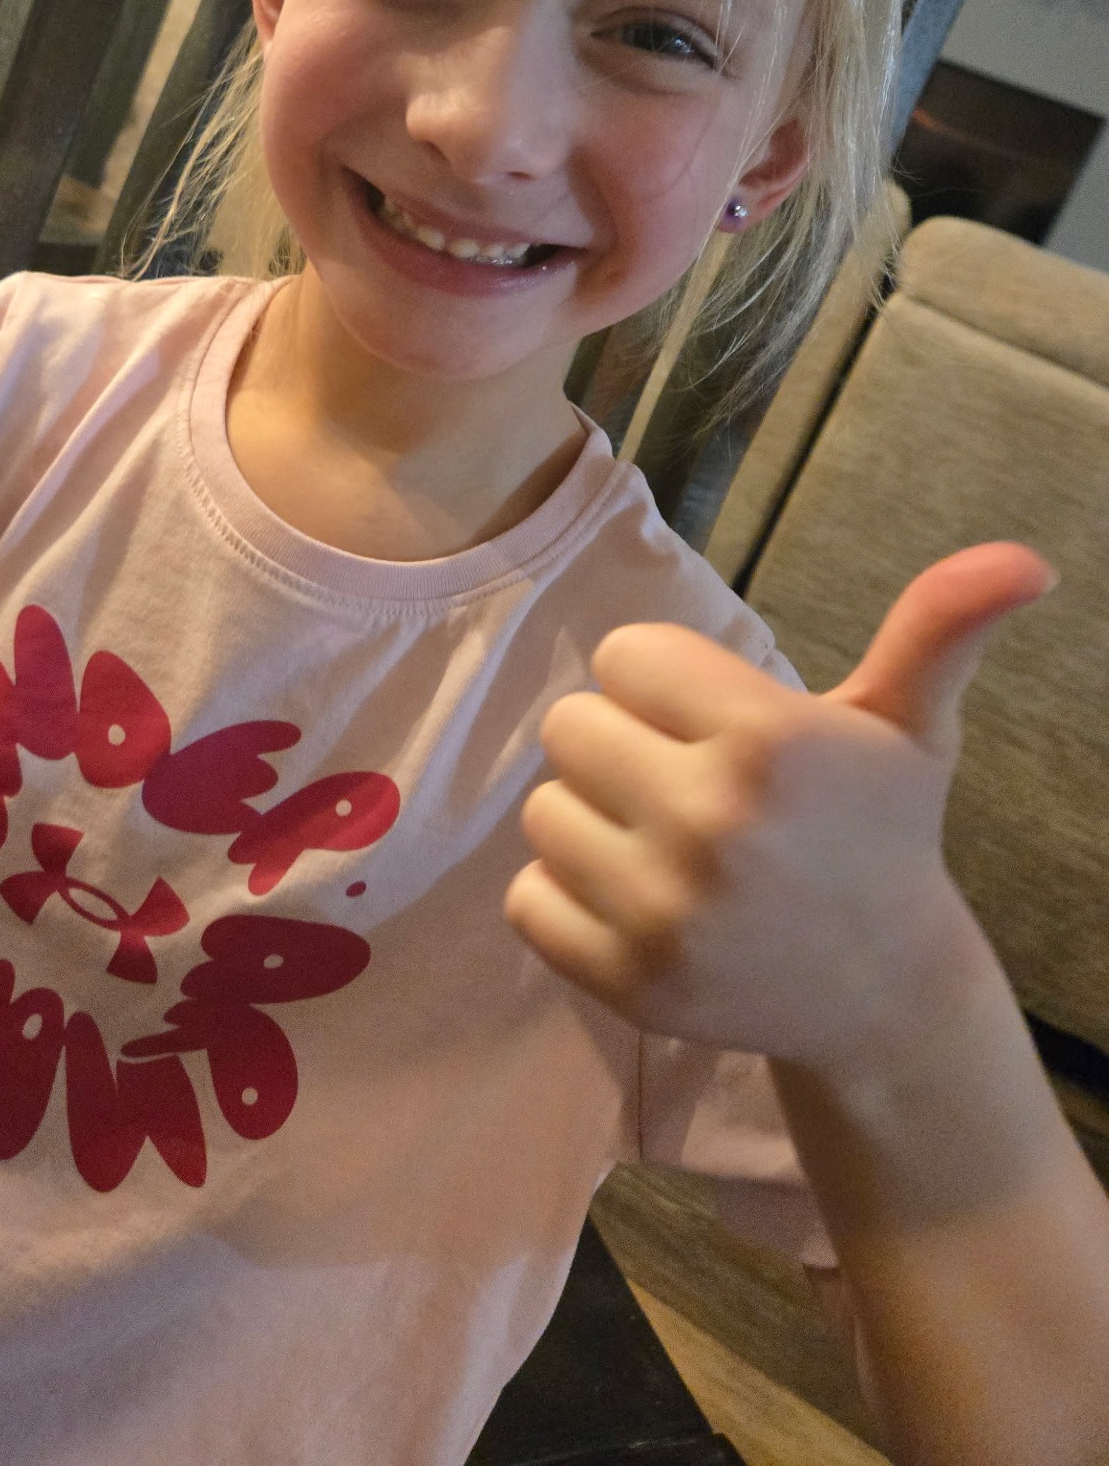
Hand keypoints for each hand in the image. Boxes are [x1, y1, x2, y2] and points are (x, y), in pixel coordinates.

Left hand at [505, 545, 1054, 1070]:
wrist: (883, 994)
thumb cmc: (880, 835)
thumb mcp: (909, 726)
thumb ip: (940, 628)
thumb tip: (1025, 558)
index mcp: (768, 742)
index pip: (624, 655)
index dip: (662, 682)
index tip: (710, 723)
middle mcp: (710, 823)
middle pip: (568, 725)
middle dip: (619, 745)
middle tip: (682, 783)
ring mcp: (662, 912)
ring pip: (541, 810)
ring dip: (589, 820)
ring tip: (661, 843)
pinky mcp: (624, 981)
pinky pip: (526, 899)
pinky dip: (565, 899)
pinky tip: (636, 902)